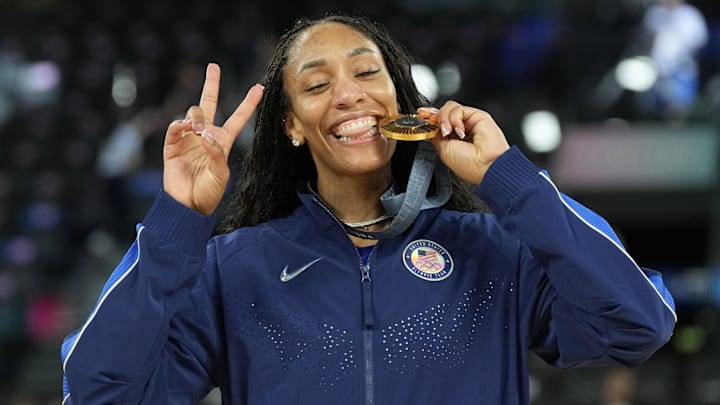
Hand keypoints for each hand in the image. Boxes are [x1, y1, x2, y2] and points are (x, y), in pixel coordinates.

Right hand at [163, 63, 263, 214]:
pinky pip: (176, 127)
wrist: (187, 206)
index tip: (258, 87)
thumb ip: (216, 154)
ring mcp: (188, 139)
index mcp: (223, 142)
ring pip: (193, 114)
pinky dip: (180, 125)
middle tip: (213, 66)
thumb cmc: (209, 194)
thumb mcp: (220, 174)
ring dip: (197, 117)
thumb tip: (205, 135)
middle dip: (211, 84)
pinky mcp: (172, 145)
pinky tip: (185, 128)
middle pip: (210, 104)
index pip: (238, 118)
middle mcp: (206, 136)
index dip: (248, 103)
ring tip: (198, 129)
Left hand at [418, 102, 508, 185]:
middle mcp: (460, 129)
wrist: (485, 165)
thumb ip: (435, 134)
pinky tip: (460, 131)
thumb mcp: (442, 149)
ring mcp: (469, 122)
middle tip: (432, 121)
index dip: (429, 117)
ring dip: (444, 119)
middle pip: (443, 112)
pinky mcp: (478, 115)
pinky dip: (455, 119)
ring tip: (448, 132)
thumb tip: (429, 123)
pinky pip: (459, 109)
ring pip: (449, 108)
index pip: (438, 122)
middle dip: (434, 116)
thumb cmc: (469, 164)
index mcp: (452, 139)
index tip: (421, 114)